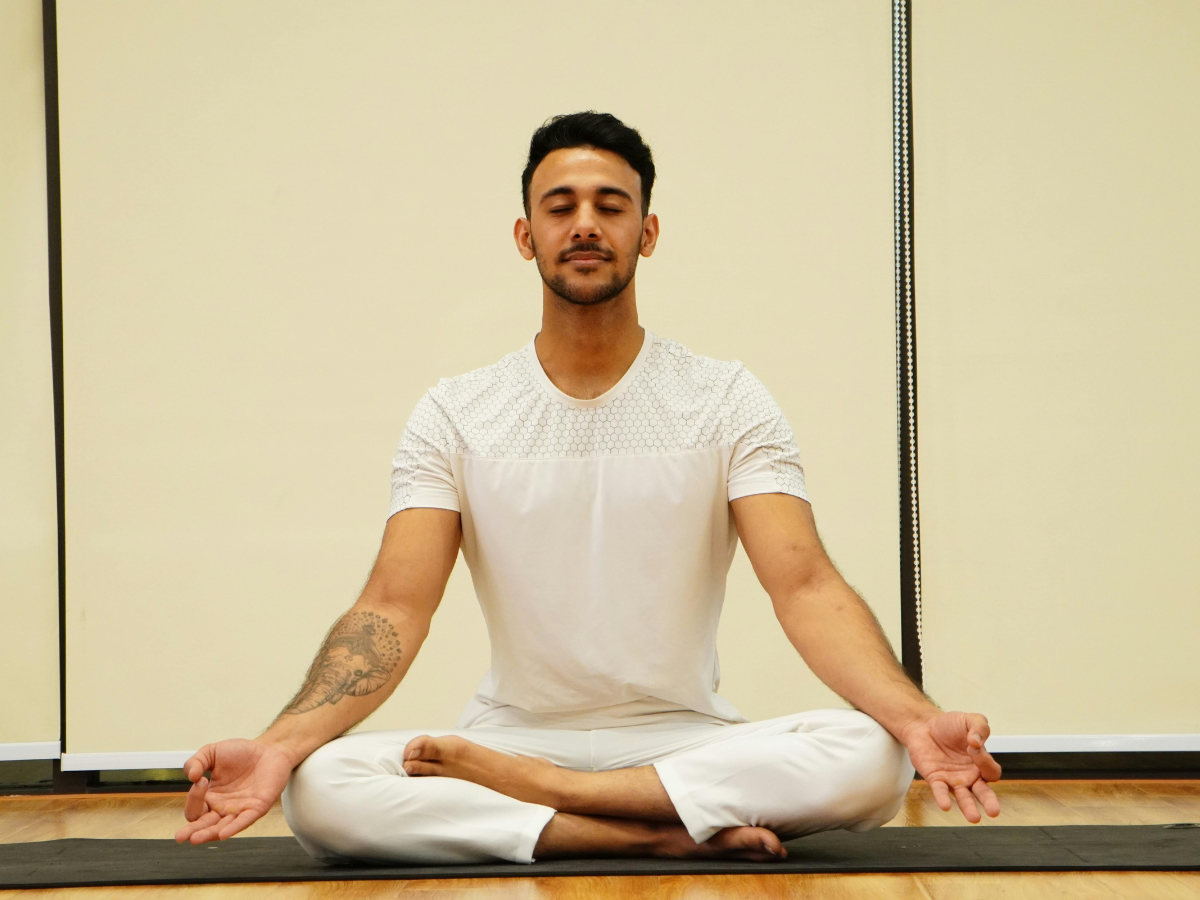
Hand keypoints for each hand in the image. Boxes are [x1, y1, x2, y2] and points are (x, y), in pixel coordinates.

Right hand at [174, 739, 293, 843]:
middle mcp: (222, 808)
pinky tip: (223, 834)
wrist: (268, 748)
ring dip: (208, 834)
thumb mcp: (211, 752)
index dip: (193, 798)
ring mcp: (239, 810)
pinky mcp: (256, 808)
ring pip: (221, 827)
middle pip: (203, 825)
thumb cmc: (239, 753)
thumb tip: (190, 776)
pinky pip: (244, 821)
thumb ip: (196, 761)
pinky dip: (233, 828)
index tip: (200, 780)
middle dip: (191, 831)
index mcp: (209, 797)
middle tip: (179, 837)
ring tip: (195, 839)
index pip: (195, 807)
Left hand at [901, 711, 1001, 822]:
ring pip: (963, 797)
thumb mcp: (970, 719)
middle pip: (983, 793)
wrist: (924, 725)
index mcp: (981, 763)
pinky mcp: (935, 778)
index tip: (973, 746)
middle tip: (994, 812)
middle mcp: (970, 775)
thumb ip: (980, 727)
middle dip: (989, 802)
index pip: (991, 771)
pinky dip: (943, 798)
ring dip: (968, 807)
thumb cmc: (950, 725)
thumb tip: (976, 743)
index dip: (985, 762)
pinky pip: (940, 791)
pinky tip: (945, 805)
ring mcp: (953, 779)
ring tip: (974, 818)